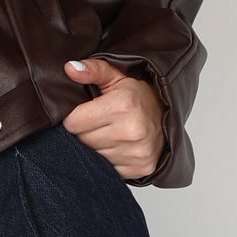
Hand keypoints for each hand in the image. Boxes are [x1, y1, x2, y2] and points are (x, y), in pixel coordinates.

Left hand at [62, 57, 163, 179]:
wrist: (167, 114)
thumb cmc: (136, 96)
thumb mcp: (115, 76)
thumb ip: (92, 70)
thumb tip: (69, 68)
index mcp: (122, 104)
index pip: (73, 123)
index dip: (74, 117)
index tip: (84, 112)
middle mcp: (131, 130)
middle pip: (82, 141)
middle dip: (84, 132)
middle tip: (98, 122)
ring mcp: (137, 152)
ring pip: (93, 156)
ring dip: (96, 146)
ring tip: (108, 133)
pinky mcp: (140, 167)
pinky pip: (108, 168)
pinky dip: (108, 159)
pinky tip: (117, 146)